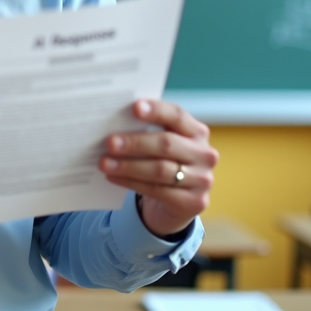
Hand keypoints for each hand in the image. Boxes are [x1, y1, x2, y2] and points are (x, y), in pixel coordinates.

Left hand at [100, 99, 217, 237]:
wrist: (178, 202)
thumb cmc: (164, 162)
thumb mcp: (162, 145)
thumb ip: (148, 130)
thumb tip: (115, 120)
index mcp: (197, 132)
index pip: (177, 115)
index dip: (157, 110)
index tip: (134, 107)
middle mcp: (205, 154)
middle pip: (166, 144)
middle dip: (135, 143)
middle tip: (110, 143)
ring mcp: (202, 179)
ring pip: (160, 170)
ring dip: (128, 166)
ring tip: (105, 163)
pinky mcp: (194, 202)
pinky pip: (157, 190)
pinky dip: (131, 182)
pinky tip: (113, 177)